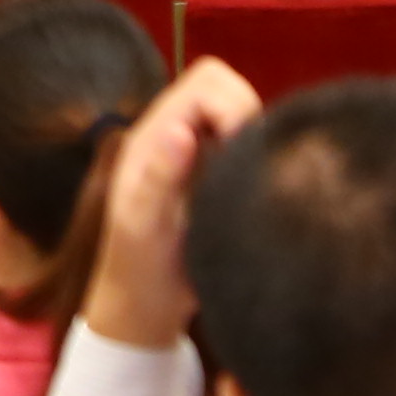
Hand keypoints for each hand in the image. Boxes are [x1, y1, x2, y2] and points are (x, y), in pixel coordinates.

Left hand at [78, 59, 261, 352]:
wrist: (142, 314)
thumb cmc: (137, 273)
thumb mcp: (142, 230)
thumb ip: (157, 178)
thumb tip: (181, 131)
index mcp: (155, 135)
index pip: (208, 81)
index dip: (234, 104)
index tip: (242, 150)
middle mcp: (177, 136)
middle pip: (230, 90)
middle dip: (251, 120)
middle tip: (251, 170)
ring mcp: (197, 157)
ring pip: (244, 118)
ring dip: (257, 142)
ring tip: (251, 185)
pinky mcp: (216, 180)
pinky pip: (247, 149)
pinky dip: (259, 161)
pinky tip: (255, 195)